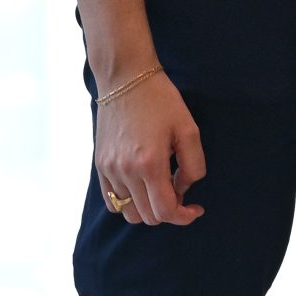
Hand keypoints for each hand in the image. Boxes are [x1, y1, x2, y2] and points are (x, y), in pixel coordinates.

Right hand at [94, 68, 205, 226]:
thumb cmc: (161, 100)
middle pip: (148, 217)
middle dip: (169, 211)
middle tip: (180, 191)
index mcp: (150, 164)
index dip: (184, 217)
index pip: (165, 212)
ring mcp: (109, 170)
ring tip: (161, 187)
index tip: (196, 208)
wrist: (125, 79)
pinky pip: (113, 201)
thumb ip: (193, 165)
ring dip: (148, 209)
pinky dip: (129, 202)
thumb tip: (184, 189)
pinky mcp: (100, 165)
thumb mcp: (188, 129)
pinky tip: (142, 185)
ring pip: (129, 213)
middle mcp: (126, 172)